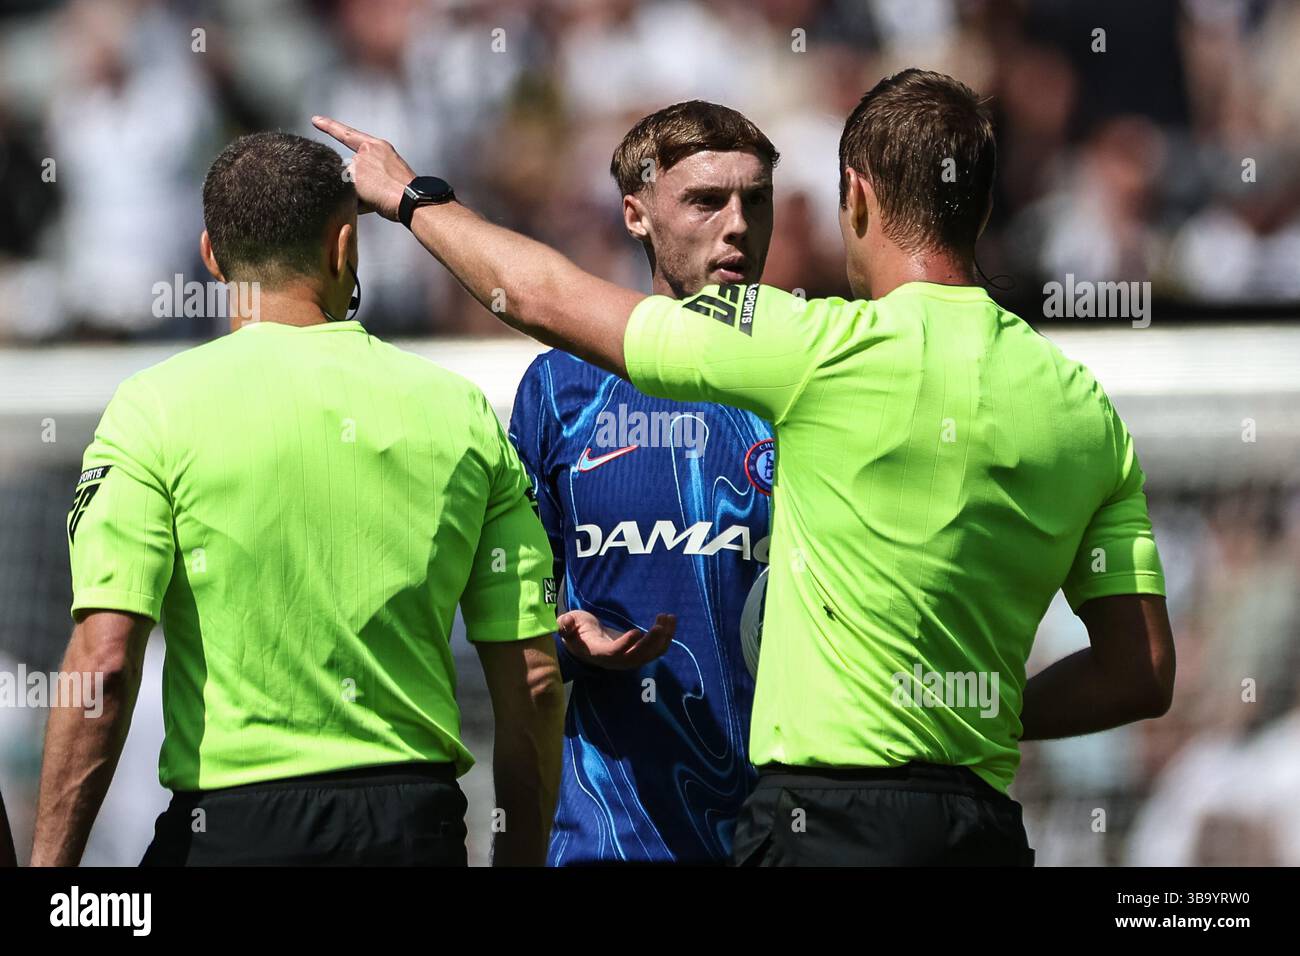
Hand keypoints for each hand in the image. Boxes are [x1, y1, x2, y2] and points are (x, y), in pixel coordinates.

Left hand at [312, 115, 415, 220]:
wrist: (411, 198)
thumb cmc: (406, 193)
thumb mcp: (390, 174)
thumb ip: (369, 173)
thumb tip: (349, 186)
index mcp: (378, 146)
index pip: (348, 135)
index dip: (330, 126)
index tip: (315, 120)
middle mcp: (366, 151)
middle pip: (351, 171)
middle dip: (361, 187)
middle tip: (383, 193)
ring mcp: (358, 163)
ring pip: (350, 184)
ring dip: (361, 197)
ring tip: (381, 198)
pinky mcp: (353, 177)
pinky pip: (348, 195)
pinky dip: (358, 204)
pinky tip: (374, 202)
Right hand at [557, 610, 675, 671]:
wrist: (585, 642)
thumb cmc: (576, 630)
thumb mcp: (567, 624)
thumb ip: (565, 624)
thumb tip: (564, 623)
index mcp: (598, 652)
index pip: (614, 652)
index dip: (625, 645)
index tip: (637, 631)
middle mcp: (616, 660)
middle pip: (637, 657)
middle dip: (652, 642)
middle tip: (660, 624)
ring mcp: (628, 659)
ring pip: (650, 654)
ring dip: (663, 638)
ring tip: (669, 617)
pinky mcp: (638, 654)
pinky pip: (656, 649)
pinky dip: (665, 637)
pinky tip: (668, 620)